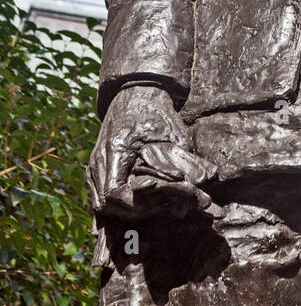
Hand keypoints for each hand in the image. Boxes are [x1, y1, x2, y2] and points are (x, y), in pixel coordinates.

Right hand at [86, 84, 216, 219]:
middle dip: (134, 211)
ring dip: (126, 210)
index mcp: (115, 149)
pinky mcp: (95, 169)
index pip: (114, 192)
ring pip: (101, 203)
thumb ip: (184, 160)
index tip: (159, 200)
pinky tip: (139, 206)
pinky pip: (100, 196)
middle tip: (163, 207)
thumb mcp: (173, 133)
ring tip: (154, 205)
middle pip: (106, 203)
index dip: (135, 203)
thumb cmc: (156, 112)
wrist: (136, 94)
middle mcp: (99, 159)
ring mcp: (93, 165)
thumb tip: (202, 183)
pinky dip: (117, 206)